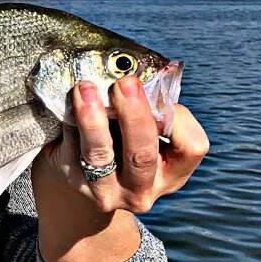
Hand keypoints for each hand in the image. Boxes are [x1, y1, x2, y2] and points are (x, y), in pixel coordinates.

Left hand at [36, 75, 208, 214]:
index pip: (191, 148)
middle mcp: (142, 189)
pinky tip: (69, 103)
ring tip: (85, 89)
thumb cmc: (126, 139)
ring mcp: (107, 191)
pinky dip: (71, 123)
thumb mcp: (147, 130)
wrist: (85, 175)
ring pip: (100, 155)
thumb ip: (151, 108)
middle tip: (125, 84)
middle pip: (143, 155)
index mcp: (171, 172)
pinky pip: (71, 149)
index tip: (157, 91)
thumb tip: (137, 71)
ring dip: (92, 120)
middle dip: (134, 116)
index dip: (178, 119)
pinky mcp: (75, 182)